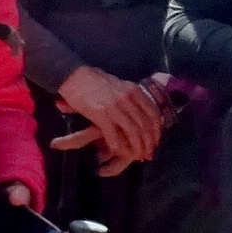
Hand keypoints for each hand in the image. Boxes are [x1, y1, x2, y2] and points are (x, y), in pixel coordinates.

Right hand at [51, 65, 165, 169]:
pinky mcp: (101, 114)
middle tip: (148, 154)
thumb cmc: (97, 83)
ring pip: (133, 131)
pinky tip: (119, 152)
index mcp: (134, 91)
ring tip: (137, 156)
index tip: (156, 142)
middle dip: (148, 142)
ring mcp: (115, 106)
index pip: (153, 114)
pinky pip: (114, 134)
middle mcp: (127, 98)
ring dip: (137, 147)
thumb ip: (132, 98)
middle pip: (144, 125)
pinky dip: (118, 146)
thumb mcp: (120, 86)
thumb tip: (143, 114)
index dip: (156, 131)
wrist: (75, 76)